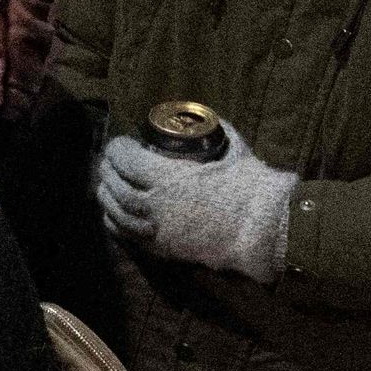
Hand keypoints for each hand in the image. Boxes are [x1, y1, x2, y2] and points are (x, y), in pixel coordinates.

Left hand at [95, 123, 293, 282]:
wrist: (266, 230)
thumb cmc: (251, 187)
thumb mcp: (232, 149)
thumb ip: (215, 131)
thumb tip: (203, 120)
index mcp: (169, 178)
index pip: (127, 161)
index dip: (117, 150)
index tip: (119, 143)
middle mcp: (156, 206)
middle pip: (117, 186)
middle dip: (108, 171)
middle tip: (108, 162)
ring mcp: (158, 231)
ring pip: (118, 213)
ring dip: (106, 197)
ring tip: (105, 185)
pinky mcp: (164, 250)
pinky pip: (128, 237)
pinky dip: (115, 224)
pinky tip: (111, 215)